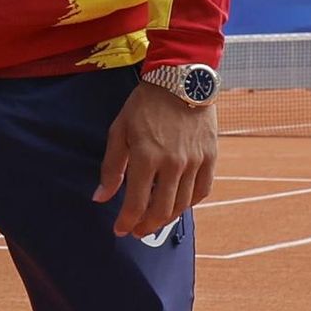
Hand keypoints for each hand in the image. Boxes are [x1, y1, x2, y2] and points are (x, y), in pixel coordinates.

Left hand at [93, 81, 216, 238]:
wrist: (180, 79)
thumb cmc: (145, 105)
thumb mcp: (119, 131)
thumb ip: (111, 167)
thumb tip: (101, 198)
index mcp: (146, 157)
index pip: (136, 204)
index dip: (126, 222)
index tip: (120, 230)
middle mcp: (172, 164)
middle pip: (161, 211)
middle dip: (146, 226)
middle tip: (136, 231)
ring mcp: (194, 161)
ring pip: (182, 204)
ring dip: (166, 218)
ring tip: (154, 220)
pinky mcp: (210, 157)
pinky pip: (202, 190)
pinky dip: (189, 202)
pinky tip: (178, 203)